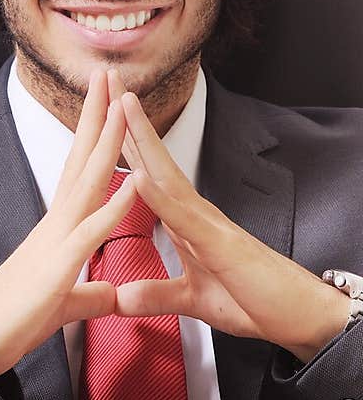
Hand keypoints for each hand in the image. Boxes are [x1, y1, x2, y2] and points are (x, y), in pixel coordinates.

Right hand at [0, 67, 137, 378]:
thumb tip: (110, 294)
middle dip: (98, 113)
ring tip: (122, 103)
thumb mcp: (67, 303)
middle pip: (83, 156)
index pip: (84, 168)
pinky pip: (91, 230)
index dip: (98, 133)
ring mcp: (56, 237)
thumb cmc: (19, 318)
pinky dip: (114, 207)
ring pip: (87, 180)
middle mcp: (57, 220)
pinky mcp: (58, 264)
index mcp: (61, 225)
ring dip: (107, 141)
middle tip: (108, 71)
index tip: (110, 99)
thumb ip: (91, 294)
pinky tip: (132, 184)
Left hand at [111, 84, 349, 362]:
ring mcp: (209, 225)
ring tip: (122, 105)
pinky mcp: (220, 245)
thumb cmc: (253, 300)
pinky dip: (160, 198)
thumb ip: (156, 295)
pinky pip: (184, 218)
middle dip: (129, 124)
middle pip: (155, 161)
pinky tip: (139, 176)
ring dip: (144, 141)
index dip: (125, 146)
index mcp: (186, 223)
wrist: (297, 316)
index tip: (101, 118)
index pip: (149, 176)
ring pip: (168, 175)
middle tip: (107, 83)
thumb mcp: (192, 301)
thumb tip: (121, 299)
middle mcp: (196, 214)